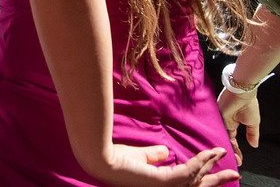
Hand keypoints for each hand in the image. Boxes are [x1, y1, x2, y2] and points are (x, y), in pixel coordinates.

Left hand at [93, 144, 235, 186]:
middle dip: (217, 179)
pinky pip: (190, 172)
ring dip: (211, 165)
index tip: (213, 167)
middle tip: (235, 173)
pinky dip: (201, 162)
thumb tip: (166, 151)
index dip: (202, 175)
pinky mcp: (165, 182)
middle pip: (198, 186)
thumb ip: (153, 156)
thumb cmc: (114, 159)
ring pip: (197, 179)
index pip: (186, 182)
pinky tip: (209, 153)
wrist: (101, 158)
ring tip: (221, 154)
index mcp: (159, 185)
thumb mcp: (139, 158)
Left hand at [218, 87, 260, 165]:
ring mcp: (219, 120)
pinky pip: (216, 130)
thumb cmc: (248, 104)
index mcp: (232, 123)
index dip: (236, 150)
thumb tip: (254, 145)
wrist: (242, 93)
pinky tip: (223, 148)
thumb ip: (252, 134)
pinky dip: (220, 139)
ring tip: (231, 158)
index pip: (232, 140)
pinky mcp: (215, 116)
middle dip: (230, 152)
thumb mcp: (253, 123)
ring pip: (220, 137)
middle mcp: (224, 123)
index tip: (239, 160)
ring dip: (226, 148)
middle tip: (234, 161)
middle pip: (225, 140)